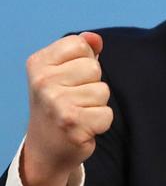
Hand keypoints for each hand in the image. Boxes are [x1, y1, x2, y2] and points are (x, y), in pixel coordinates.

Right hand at [21, 32, 112, 185]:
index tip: (70, 77)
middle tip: (75, 98)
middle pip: (94, 68)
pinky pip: (107, 114)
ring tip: (79, 112)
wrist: (47, 147)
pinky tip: (84, 127)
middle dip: (92, 83)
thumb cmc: (60, 102)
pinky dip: (101, 122)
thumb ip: (82, 50)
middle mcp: (42, 82)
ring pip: (103, 91)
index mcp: (38, 63)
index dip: (84, 60)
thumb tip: (95, 38)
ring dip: (97, 104)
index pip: (80, 44)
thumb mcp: (64, 70)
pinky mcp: (71, 124)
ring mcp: (55, 103)